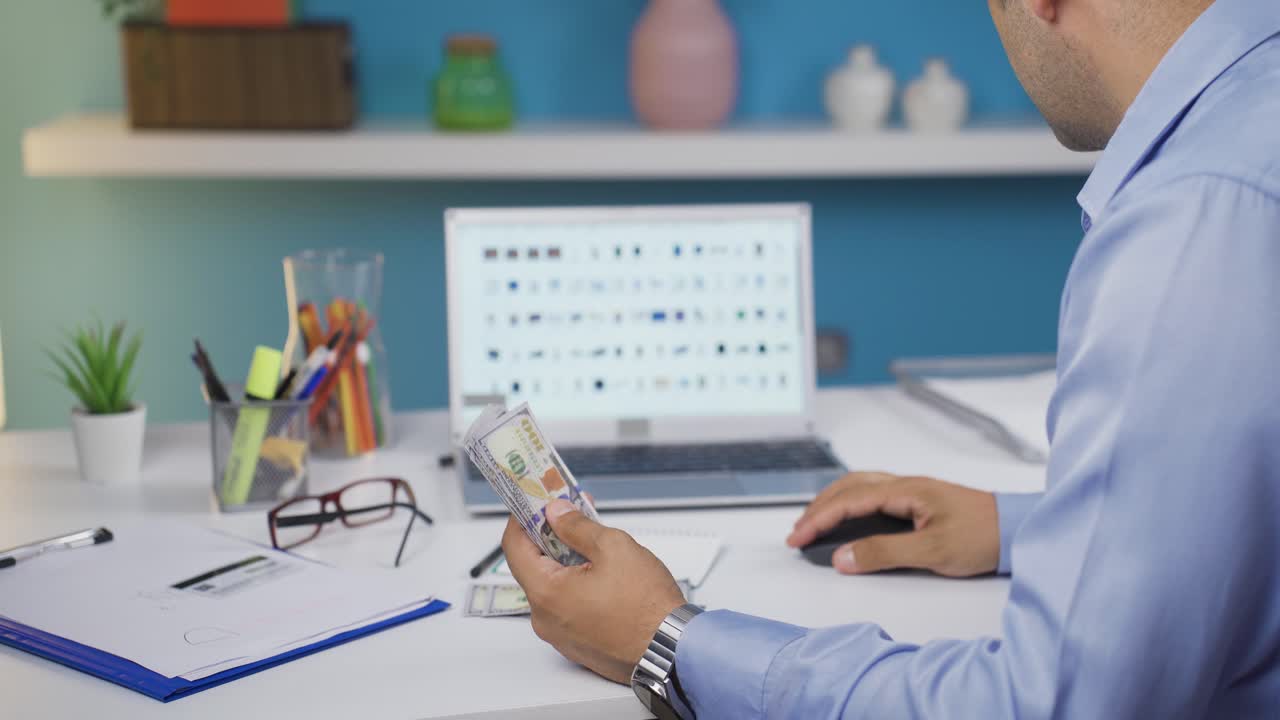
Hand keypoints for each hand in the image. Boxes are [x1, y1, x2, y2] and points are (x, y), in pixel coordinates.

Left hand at [502, 500, 686, 683]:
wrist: (673, 651)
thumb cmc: (648, 608)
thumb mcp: (613, 548)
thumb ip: (577, 526)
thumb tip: (557, 514)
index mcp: (546, 593)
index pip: (514, 546)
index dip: (522, 518)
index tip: (533, 502)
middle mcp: (545, 619)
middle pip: (534, 566)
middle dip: (551, 536)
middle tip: (570, 514)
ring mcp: (560, 635)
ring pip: (553, 586)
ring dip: (566, 561)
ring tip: (593, 542)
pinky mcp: (577, 644)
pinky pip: (567, 607)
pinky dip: (576, 585)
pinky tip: (599, 571)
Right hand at [786, 472, 999, 577]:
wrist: (1020, 531)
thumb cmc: (984, 536)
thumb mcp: (931, 552)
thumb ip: (884, 553)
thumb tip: (843, 557)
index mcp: (906, 491)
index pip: (849, 500)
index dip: (819, 518)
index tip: (798, 537)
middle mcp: (906, 486)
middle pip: (849, 487)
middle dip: (818, 508)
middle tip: (797, 532)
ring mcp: (913, 492)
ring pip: (860, 487)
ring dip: (833, 502)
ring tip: (815, 522)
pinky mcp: (921, 502)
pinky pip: (874, 495)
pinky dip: (851, 504)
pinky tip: (849, 518)